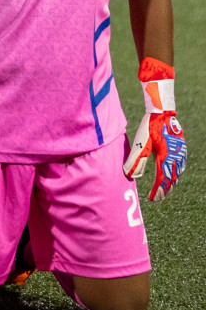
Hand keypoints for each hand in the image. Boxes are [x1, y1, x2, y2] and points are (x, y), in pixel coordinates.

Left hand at [124, 57, 185, 200]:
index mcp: (166, 157)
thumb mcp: (140, 142)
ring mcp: (181, 152)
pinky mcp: (181, 147)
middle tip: (158, 198)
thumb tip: (129, 175)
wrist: (162, 111)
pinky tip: (173, 173)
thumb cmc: (149, 126)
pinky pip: (180, 164)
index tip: (152, 199)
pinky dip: (176, 172)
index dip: (158, 190)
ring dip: (171, 182)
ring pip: (178, 172)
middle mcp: (176, 156)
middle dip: (165, 189)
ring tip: (164, 189)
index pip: (162, 179)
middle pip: (172, 178)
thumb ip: (135, 160)